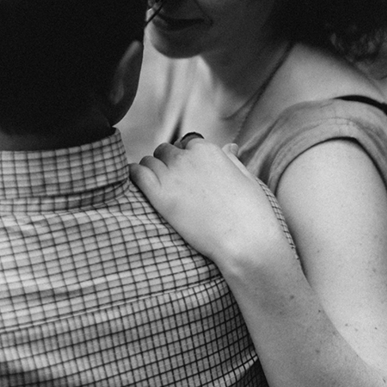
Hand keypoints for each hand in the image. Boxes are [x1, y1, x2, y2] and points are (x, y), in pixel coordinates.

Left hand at [132, 137, 290, 270]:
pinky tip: (139, 184)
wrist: (245, 242)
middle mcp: (187, 158)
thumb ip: (232, 161)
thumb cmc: (252, 213)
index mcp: (208, 150)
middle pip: (165, 151)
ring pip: (148, 161)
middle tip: (174, 183)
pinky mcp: (159, 196)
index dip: (186, 158)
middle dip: (167, 163)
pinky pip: (136, 174)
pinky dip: (134, 175)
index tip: (189, 173)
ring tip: (159, 186)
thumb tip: (228, 146)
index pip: (185, 144)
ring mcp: (171, 176)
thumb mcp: (247, 179)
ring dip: (151, 170)